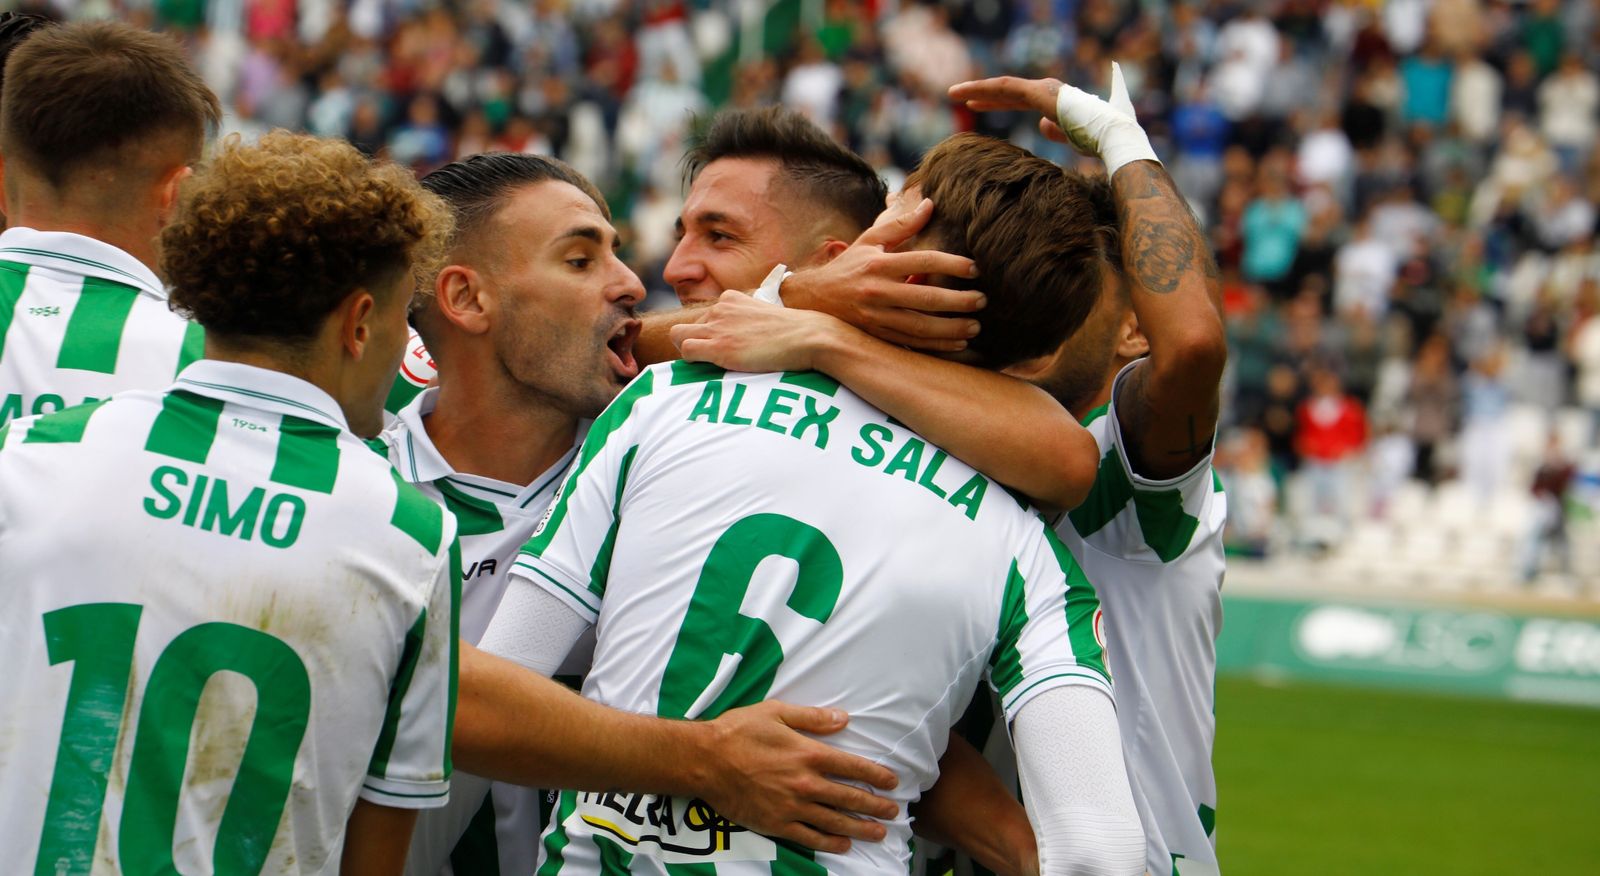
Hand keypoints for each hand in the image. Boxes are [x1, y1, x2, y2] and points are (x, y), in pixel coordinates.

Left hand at [670, 290, 851, 372]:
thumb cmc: (794, 332)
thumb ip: (750, 321)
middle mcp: (720, 309)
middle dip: (695, 341)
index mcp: (731, 299)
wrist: (807, 336)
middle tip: (713, 358)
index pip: (706, 316)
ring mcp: (717, 327)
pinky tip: (711, 367)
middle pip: (689, 325)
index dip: (711, 334)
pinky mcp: (718, 346)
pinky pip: (685, 351)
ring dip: (690, 351)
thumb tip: (747, 337)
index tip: (726, 346)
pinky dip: (692, 361)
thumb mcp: (767, 317)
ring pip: (679, 335)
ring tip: (708, 363)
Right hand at [694, 700, 899, 853]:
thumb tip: (844, 719)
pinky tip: (844, 844)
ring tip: (879, 833)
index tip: (893, 782)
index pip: (853, 767)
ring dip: (861, 828)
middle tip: (895, 811)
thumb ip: (812, 718)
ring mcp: (792, 807)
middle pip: (850, 798)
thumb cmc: (739, 730)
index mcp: (808, 754)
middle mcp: (805, 783)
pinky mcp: (776, 824)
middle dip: (876, 806)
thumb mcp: (776, 712)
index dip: (877, 776)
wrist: (705, 760)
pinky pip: (810, 838)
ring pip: (835, 821)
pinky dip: (830, 843)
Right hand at [781, 196, 982, 351]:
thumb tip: (930, 204)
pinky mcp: (876, 336)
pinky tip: (957, 343)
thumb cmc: (847, 267)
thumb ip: (901, 225)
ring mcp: (876, 318)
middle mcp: (877, 292)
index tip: (975, 269)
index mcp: (878, 265)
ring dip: (952, 328)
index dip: (951, 265)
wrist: (812, 300)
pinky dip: (936, 346)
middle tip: (983, 300)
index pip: (922, 262)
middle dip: (958, 301)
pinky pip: (911, 343)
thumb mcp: (869, 242)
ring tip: (975, 326)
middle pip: (925, 298)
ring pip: (921, 327)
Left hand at [949, 62, 1156, 175]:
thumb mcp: (1074, 137)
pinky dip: (985, 90)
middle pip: (1007, 91)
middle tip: (956, 96)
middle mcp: (1047, 90)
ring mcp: (1043, 90)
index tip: (975, 105)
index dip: (996, 101)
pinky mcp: (1040, 94)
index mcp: (1054, 100)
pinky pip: (1007, 89)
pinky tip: (967, 97)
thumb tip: (1041, 125)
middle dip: (981, 93)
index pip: (1018, 98)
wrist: (1113, 136)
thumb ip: (1057, 130)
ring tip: (952, 93)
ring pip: (1003, 86)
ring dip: (976, 89)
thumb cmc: (1101, 140)